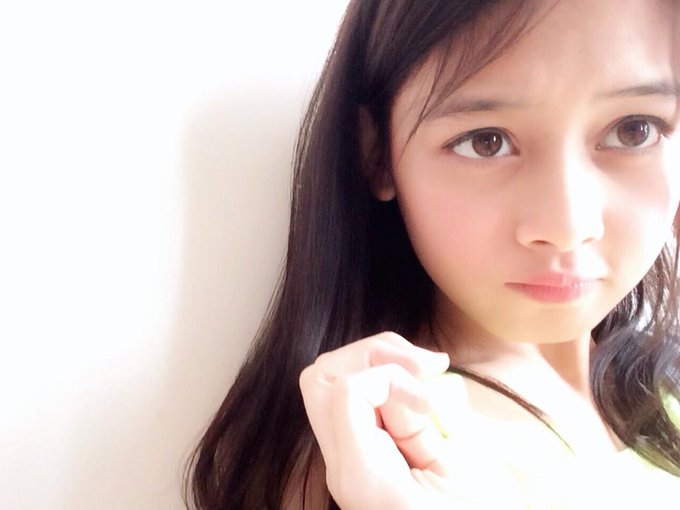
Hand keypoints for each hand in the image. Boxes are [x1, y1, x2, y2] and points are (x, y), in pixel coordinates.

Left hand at [299, 332, 524, 509]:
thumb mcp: (455, 477)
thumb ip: (420, 426)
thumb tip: (399, 384)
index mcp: (362, 474)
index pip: (345, 392)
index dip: (391, 377)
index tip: (432, 401)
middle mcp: (342, 463)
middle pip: (324, 376)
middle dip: (374, 354)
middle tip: (426, 366)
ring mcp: (345, 456)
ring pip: (334, 378)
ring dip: (381, 361)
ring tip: (428, 370)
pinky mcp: (359, 449)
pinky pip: (358, 396)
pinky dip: (389, 380)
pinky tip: (423, 390)